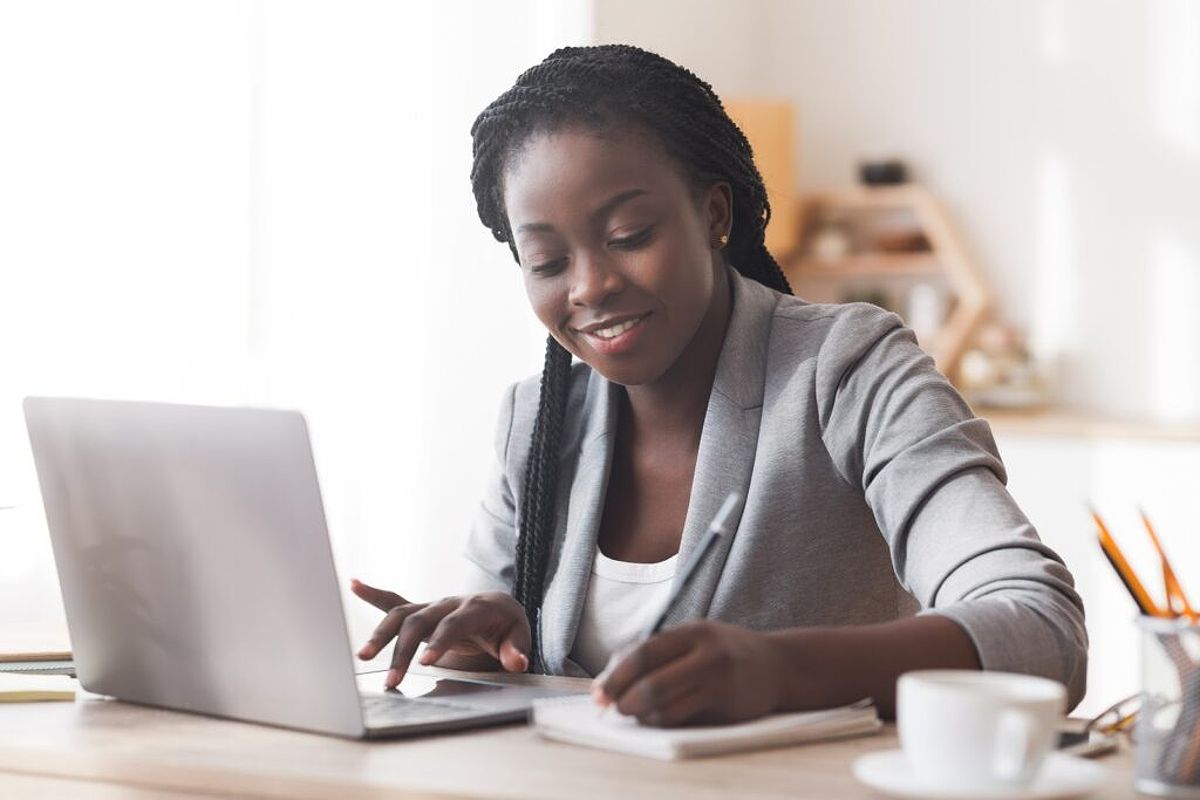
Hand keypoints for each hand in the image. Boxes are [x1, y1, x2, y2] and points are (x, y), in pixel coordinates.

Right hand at [350, 578, 530, 688]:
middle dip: (403, 651)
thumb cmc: (507, 625)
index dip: (440, 641)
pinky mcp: (420, 611)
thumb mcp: (519, 636)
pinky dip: (374, 594)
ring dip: (381, 635)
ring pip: (401, 615)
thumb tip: (518, 662)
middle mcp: (448, 603)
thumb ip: (517, 649)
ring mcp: (432, 605)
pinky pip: (394, 601)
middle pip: (420, 622)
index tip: (425, 663)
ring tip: (363, 656)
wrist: (499, 606)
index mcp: (475, 608)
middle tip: (393, 680)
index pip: (453, 625)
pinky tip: (355, 585)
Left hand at [592, 620, 785, 726]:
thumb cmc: (724, 652)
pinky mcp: (727, 708)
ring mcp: (719, 682)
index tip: (599, 692)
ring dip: (641, 715)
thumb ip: (657, 652)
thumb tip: (609, 676)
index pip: (644, 652)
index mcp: (693, 631)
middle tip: (611, 707)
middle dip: (623, 699)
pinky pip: (683, 719)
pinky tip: (657, 717)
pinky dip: (662, 722)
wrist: (779, 665)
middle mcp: (707, 654)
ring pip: (665, 707)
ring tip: (635, 712)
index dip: (616, 675)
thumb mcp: (694, 639)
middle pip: (652, 683)